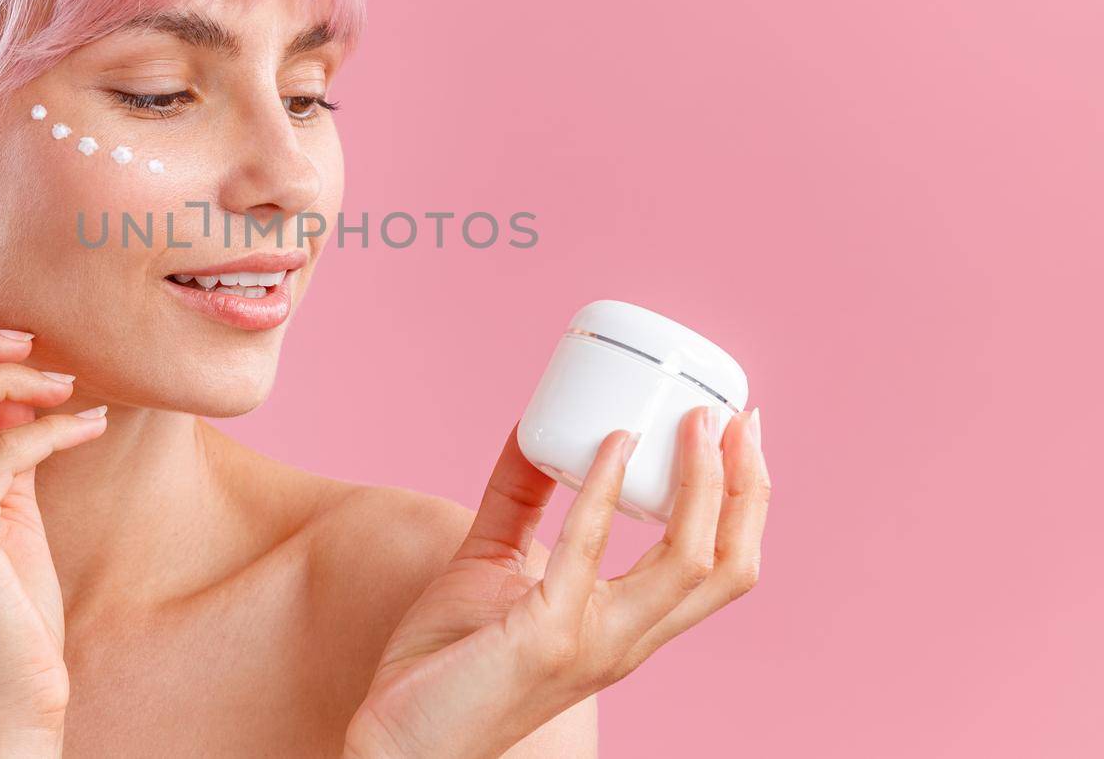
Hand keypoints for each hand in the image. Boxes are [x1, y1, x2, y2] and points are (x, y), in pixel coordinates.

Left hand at [343, 405, 769, 758]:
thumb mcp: (493, 562)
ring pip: (688, 563)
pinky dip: (604, 491)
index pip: (721, 568)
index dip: (746, 502)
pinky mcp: (543, 637)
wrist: (398, 737)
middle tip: (736, 417)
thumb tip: (534, 429)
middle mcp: (625, 640)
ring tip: (695, 421)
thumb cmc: (445, 660)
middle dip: (746, 487)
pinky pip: (587, 553)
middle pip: (727, 565)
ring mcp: (591, 643)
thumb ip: (518, 501)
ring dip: (702, 484)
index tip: (739, 432)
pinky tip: (611, 444)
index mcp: (626, 626)